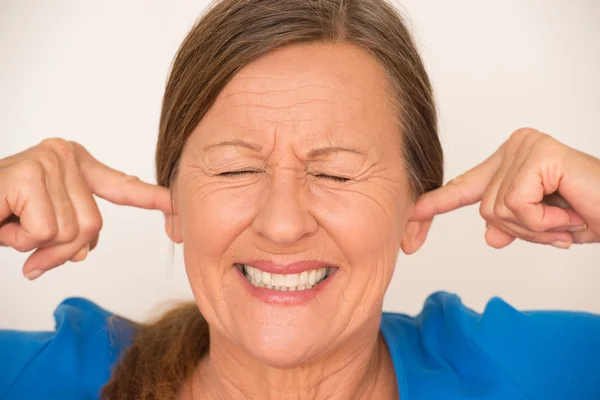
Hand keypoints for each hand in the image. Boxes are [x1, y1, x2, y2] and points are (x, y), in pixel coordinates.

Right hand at [0, 138, 171, 278]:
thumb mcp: (40, 225)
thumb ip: (71, 232)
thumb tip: (84, 250)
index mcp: (72, 163)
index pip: (120, 185)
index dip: (150, 198)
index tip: (176, 205)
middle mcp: (63, 154)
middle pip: (93, 226)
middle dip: (59, 248)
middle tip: (25, 241)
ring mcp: (48, 161)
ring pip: (72, 232)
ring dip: (36, 246)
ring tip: (8, 225)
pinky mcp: (29, 174)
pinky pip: (46, 231)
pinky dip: (20, 241)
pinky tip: (1, 221)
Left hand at [411, 128, 599, 247]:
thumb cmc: (592, 213)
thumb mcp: (543, 227)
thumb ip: (512, 225)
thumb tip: (490, 236)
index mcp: (510, 161)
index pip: (466, 186)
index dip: (437, 203)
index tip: (410, 214)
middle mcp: (515, 146)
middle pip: (484, 208)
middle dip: (522, 230)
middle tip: (558, 226)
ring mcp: (525, 147)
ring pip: (497, 210)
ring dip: (535, 228)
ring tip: (565, 218)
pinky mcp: (537, 155)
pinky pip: (515, 206)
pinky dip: (542, 223)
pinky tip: (567, 213)